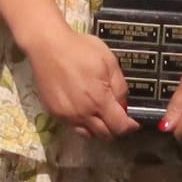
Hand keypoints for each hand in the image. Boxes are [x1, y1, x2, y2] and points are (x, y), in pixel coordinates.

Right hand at [19, 25, 138, 139]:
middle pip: (105, 135)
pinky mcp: (54, 112)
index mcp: (98, 100)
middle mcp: (82, 113)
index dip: (130, 126)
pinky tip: (84, 108)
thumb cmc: (79, 49)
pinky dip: (83, 123)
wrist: (47, 45)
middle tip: (119, 118)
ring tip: (101, 115)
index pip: (119, 127)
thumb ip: (120, 87)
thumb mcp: (109, 62)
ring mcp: (66, 115)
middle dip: (116, 129)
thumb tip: (124, 104)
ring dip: (98, 129)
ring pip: (88, 134)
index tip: (134, 122)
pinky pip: (73, 126)